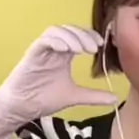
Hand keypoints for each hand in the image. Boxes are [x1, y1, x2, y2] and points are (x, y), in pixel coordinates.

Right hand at [0, 25, 116, 138]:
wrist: (22, 109)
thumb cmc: (43, 99)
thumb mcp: (75, 96)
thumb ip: (94, 96)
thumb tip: (115, 98)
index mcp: (63, 55)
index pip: (78, 36)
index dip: (89, 36)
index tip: (101, 45)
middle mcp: (53, 50)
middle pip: (68, 30)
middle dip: (83, 35)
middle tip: (94, 47)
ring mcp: (41, 51)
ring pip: (55, 31)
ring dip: (70, 36)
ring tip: (81, 49)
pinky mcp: (31, 56)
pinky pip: (42, 41)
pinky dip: (55, 42)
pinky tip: (65, 50)